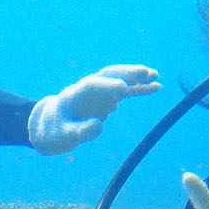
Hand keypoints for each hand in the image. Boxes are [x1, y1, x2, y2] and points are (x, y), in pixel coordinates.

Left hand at [28, 64, 160, 154]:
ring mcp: (99, 92)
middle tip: (144, 73)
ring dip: (136, 77)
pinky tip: (157, 86)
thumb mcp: (63, 135)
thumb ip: (79, 132)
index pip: (92, 85)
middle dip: (125, 73)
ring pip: (119, 79)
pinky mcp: (107, 98)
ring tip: (155, 75)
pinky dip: (140, 89)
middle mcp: (88, 89)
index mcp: (74, 94)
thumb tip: (99, 125)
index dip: (107, 85)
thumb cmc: (55, 130)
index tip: (123, 89)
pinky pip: (126, 91)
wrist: (52, 127)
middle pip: (107, 75)